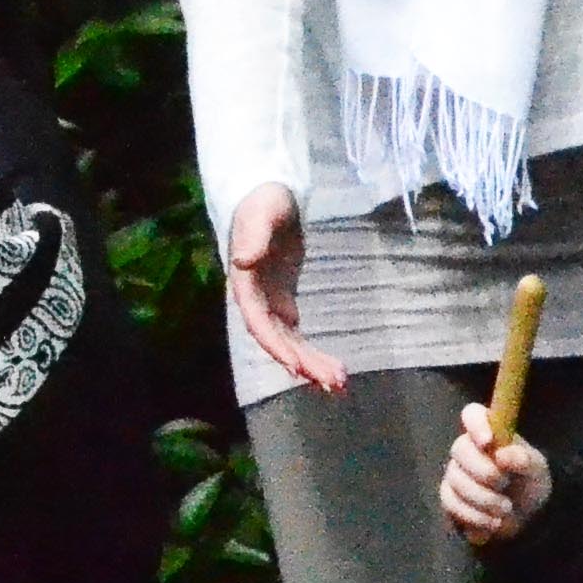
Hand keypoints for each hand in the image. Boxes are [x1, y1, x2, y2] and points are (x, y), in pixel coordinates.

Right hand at [226, 185, 345, 395]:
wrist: (271, 198)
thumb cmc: (264, 202)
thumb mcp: (262, 214)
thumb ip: (253, 237)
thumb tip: (242, 262)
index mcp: (245, 286)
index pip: (259, 324)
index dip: (276, 347)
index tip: (297, 367)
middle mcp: (255, 301)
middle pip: (278, 341)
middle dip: (303, 363)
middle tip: (334, 384)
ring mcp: (269, 303)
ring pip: (289, 342)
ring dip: (311, 364)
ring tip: (339, 384)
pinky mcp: (284, 301)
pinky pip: (296, 334)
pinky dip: (310, 351)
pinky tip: (330, 369)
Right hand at [441, 400, 550, 547]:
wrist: (527, 516)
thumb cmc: (531, 483)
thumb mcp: (538, 470)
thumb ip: (525, 460)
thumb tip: (503, 455)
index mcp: (492, 432)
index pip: (473, 414)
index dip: (476, 424)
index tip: (489, 442)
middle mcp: (469, 449)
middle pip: (459, 449)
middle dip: (483, 472)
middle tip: (504, 485)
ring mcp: (456, 473)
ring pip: (455, 480)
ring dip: (482, 498)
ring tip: (506, 509)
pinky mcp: (450, 497)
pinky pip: (451, 503)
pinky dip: (473, 515)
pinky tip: (492, 522)